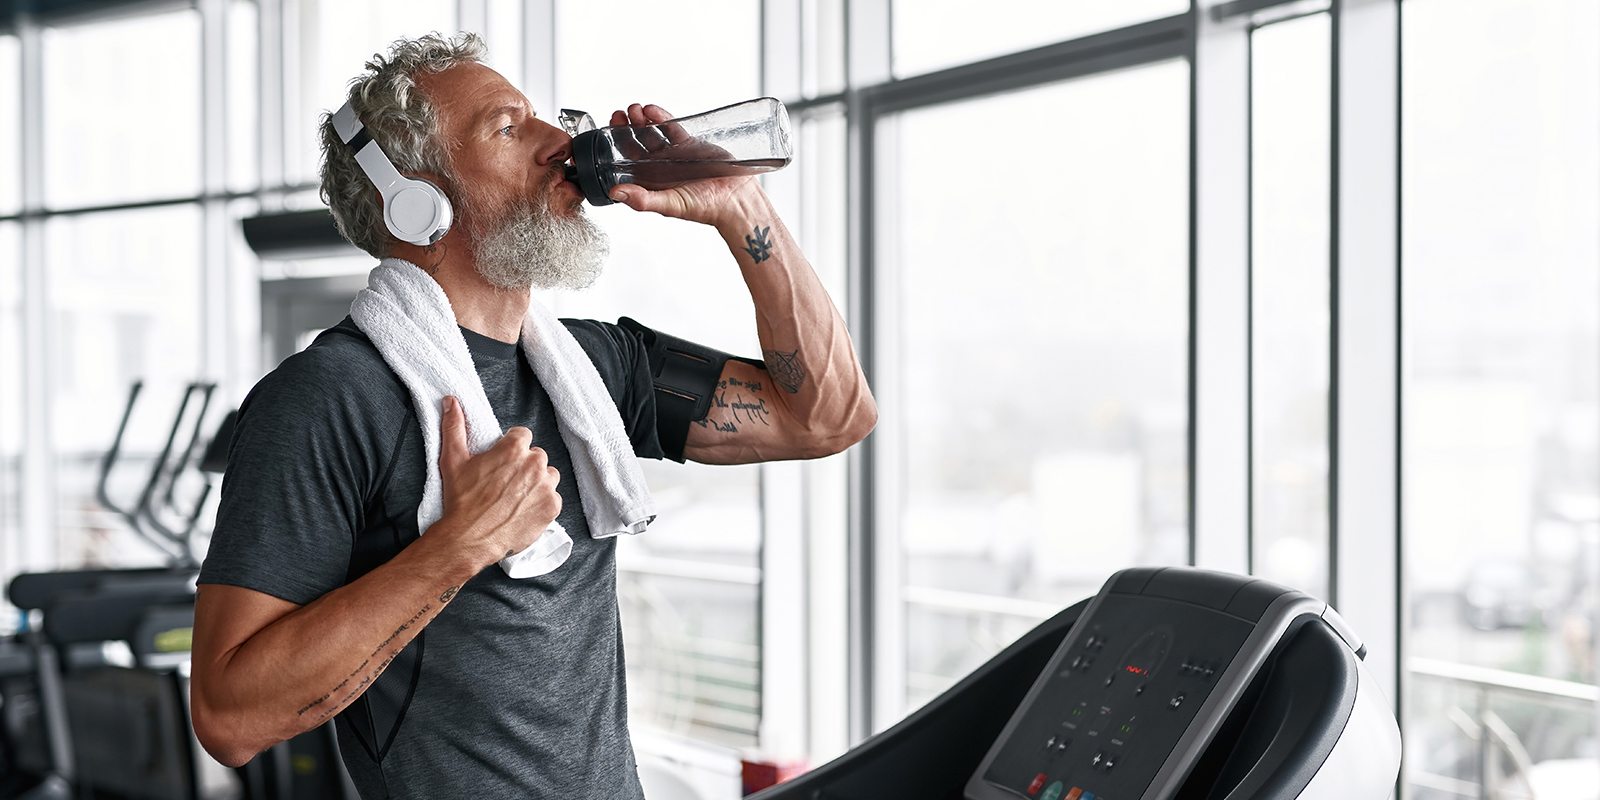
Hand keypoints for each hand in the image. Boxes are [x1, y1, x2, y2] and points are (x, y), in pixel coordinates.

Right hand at [434, 396, 561, 566]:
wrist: (469, 538)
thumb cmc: (461, 501)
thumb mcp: (453, 460)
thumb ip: (454, 427)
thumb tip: (451, 402)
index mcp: (514, 449)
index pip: (522, 436)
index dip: (511, 448)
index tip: (503, 461)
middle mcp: (534, 464)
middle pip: (536, 456)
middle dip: (524, 466)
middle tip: (506, 482)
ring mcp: (545, 486)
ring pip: (548, 475)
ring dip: (537, 482)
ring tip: (516, 496)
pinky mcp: (552, 507)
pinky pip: (553, 497)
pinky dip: (542, 503)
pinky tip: (524, 509)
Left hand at [606, 103, 763, 226]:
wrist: (735, 199)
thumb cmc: (705, 208)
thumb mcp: (669, 205)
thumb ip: (642, 200)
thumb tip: (615, 192)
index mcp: (650, 180)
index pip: (626, 159)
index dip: (616, 144)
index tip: (609, 131)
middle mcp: (659, 166)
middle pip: (637, 141)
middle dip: (626, 127)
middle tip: (620, 115)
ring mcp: (674, 153)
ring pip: (653, 131)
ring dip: (642, 119)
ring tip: (635, 110)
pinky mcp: (690, 143)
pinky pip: (672, 126)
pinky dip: (662, 117)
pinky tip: (653, 111)